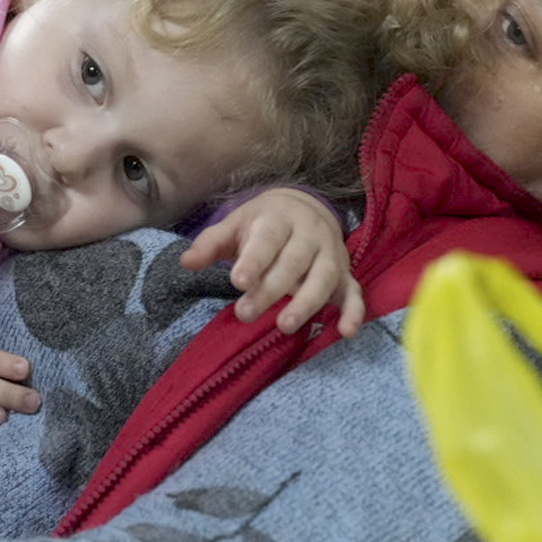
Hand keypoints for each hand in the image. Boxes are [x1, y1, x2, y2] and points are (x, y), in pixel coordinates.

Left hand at [181, 187, 363, 336]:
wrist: (305, 209)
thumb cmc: (263, 224)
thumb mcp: (234, 225)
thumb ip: (211, 244)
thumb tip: (186, 262)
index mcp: (279, 219)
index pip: (267, 239)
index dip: (254, 260)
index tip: (238, 280)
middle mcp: (309, 235)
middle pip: (293, 263)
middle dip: (270, 289)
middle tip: (245, 314)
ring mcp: (331, 255)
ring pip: (323, 278)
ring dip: (307, 303)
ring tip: (285, 326)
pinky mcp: (345, 275)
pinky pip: (354, 293)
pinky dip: (353, 312)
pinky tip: (345, 333)